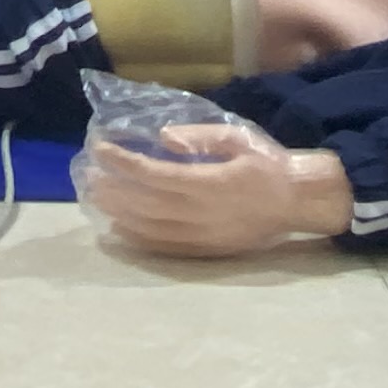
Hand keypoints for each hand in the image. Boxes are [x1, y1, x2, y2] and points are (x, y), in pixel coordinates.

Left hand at [76, 120, 351, 256]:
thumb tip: (164, 139)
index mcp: (213, 182)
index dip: (125, 163)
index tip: (101, 149)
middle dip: (114, 190)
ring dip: (120, 214)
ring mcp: (205, 236)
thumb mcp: (240, 137)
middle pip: (148, 205)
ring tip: (96, 199)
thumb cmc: (269, 163)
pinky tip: (120, 227)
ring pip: (153, 229)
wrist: (299, 202)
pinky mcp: (208, 251)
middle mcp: (205, 213)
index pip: (157, 174)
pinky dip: (140, 238)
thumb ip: (202, 137)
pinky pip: (167, 247)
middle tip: (88, 176)